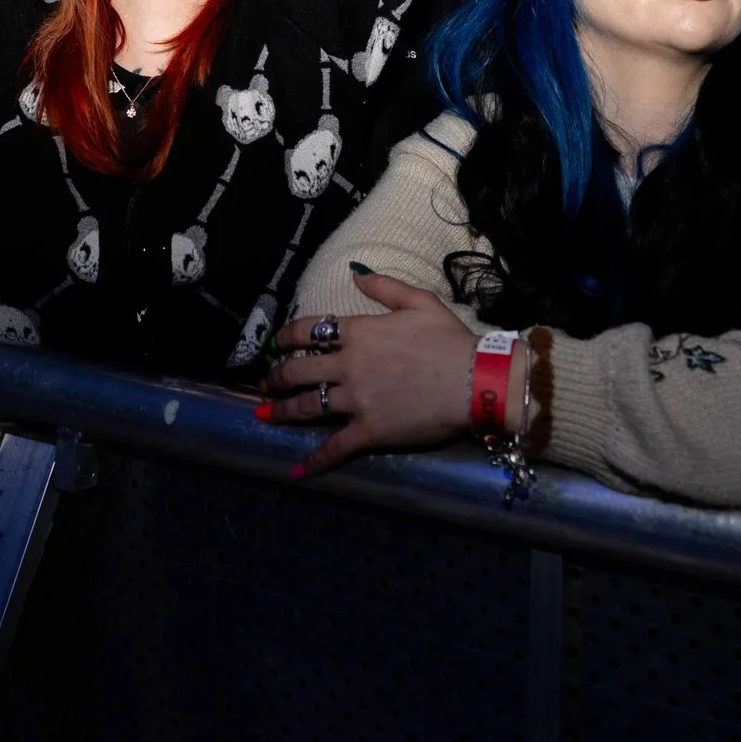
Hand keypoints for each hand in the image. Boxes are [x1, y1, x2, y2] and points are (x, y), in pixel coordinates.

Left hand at [257, 272, 479, 475]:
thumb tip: (355, 272)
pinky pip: (335, 447)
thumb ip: (384, 286)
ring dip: (282, 411)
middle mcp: (349, 365)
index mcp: (359, 332)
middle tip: (266, 382)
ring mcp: (356, 400)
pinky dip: (315, 460)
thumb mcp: (419, 301)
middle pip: (299, 370)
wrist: (475, 382)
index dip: (286, 337)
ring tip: (265, 415)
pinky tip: (297, 469)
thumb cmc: (450, 340)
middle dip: (277, 376)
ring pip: (307, 406)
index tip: (274, 344)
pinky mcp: (369, 431)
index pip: (309, 330)